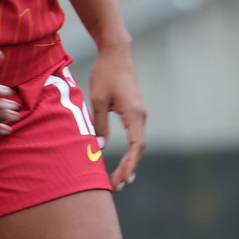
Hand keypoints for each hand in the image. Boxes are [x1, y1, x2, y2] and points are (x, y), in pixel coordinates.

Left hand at [89, 44, 145, 190]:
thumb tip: (100, 147)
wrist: (116, 53)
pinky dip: (131, 149)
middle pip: (139, 148)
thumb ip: (100, 124)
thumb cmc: (105, 74)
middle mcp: (141, 115)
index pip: (136, 146)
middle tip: (117, 186)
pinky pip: (135, 134)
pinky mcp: (134, 110)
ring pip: (138, 142)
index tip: (122, 179)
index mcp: (134, 114)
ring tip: (120, 179)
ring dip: (131, 160)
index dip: (130, 164)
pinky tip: (124, 159)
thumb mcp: (98, 100)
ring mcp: (139, 112)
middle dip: (129, 168)